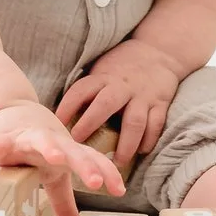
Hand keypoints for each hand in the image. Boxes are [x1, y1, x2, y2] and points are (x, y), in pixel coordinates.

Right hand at [0, 102, 128, 215]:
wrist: (13, 118)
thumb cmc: (39, 151)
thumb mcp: (53, 174)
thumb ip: (62, 197)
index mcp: (68, 153)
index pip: (92, 161)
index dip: (107, 173)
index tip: (119, 191)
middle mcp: (54, 143)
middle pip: (73, 152)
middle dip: (85, 165)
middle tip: (95, 181)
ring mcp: (30, 138)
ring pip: (43, 141)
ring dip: (50, 148)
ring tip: (56, 159)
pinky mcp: (7, 138)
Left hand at [55, 38, 184, 170]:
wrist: (158, 52)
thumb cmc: (122, 67)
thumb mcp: (102, 71)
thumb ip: (88, 90)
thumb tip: (60, 116)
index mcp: (103, 77)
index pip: (81, 90)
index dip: (66, 107)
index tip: (55, 124)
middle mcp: (122, 86)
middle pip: (105, 104)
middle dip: (90, 124)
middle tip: (78, 146)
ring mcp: (143, 95)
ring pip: (134, 121)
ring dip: (126, 144)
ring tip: (117, 163)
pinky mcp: (160, 103)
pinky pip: (156, 124)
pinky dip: (149, 140)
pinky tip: (141, 152)